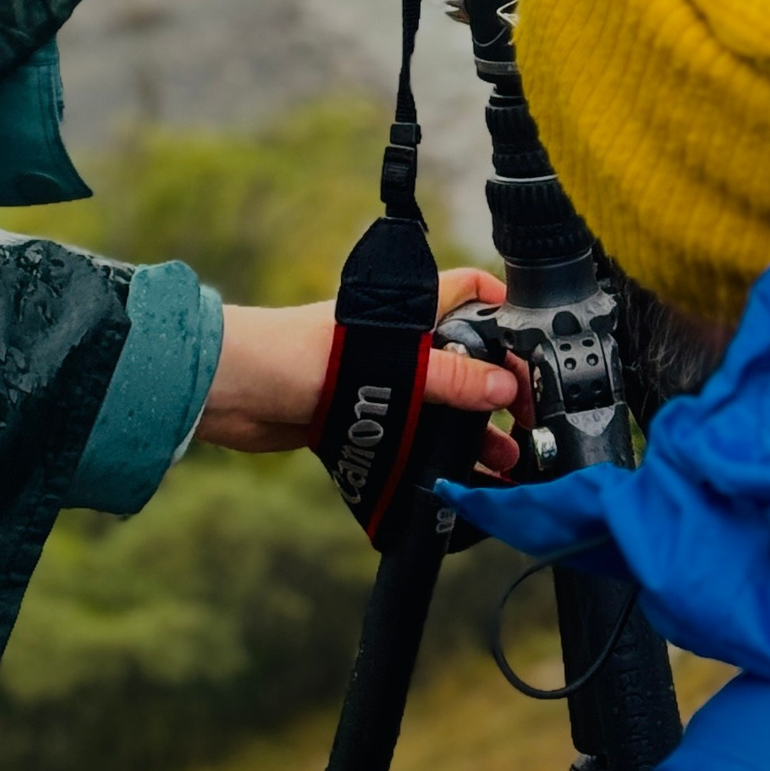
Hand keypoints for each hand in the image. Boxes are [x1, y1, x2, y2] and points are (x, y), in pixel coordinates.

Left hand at [199, 267, 519, 471]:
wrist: (233, 393)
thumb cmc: (296, 353)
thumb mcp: (386, 360)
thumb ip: (447, 376)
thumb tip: (504, 387)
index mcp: (408, 309)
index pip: (468, 291)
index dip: (503, 307)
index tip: (535, 343)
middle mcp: (399, 343)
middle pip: (462, 357)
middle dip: (496, 389)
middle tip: (527, 422)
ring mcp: (380, 382)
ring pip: (439, 405)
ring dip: (472, 432)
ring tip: (505, 463)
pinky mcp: (360, 419)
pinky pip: (411, 437)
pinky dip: (435, 456)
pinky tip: (459, 479)